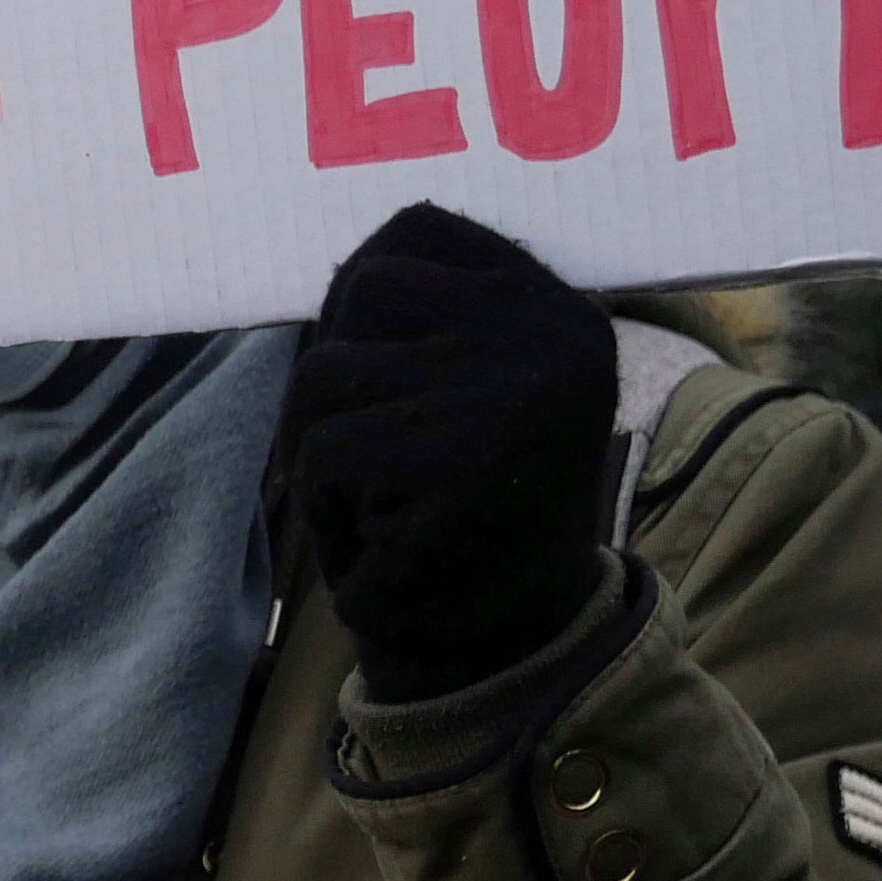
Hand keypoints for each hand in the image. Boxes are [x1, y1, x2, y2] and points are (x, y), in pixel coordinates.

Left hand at [281, 202, 616, 702]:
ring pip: (325, 371)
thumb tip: (341, 271)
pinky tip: (386, 541)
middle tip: (372, 451)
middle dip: (335, 370)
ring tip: (384, 501)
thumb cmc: (468, 516)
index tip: (372, 360)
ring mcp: (506, 395)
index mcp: (557, 313)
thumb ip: (432, 320)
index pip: (418, 228)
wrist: (504, 651)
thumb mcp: (474, 392)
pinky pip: (325, 453)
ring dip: (324, 446)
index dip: (360, 290)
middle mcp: (548, 339)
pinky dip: (329, 506)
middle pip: (360, 290)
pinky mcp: (456, 460)